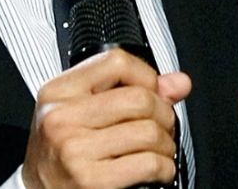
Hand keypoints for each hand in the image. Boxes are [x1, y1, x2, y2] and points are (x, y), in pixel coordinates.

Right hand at [21, 48, 191, 188]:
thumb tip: (179, 83)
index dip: (147, 76)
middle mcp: (62, 117)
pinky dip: (164, 168)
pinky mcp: (89, 180)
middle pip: (139, 98)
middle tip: (162, 127)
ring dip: (166, 145)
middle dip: (164, 114)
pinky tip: (158, 170)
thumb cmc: (59, 155)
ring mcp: (74, 149)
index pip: (116, 62)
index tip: (152, 92)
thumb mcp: (79, 113)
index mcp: (58, 92)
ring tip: (159, 151)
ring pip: (148, 132)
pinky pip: (148, 164)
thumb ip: (127, 91)